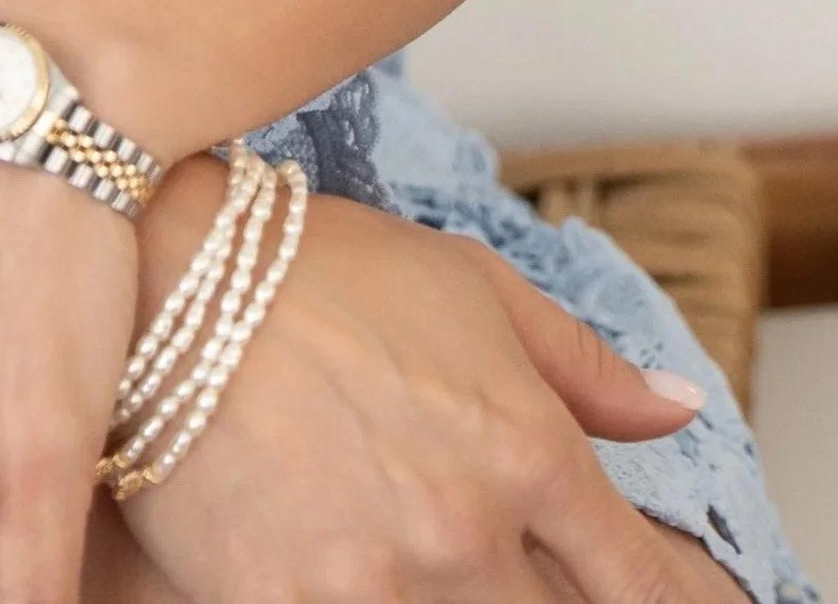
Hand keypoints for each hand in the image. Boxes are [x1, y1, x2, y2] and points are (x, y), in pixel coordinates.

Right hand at [114, 189, 725, 602]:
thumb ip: (580, 363)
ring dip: (456, 600)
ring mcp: (376, 584)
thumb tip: (674, 410)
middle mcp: (467, 531)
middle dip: (543, 597)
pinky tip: (344, 572)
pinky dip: (361, 603)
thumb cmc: (318, 267)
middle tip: (506, 563)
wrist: (163, 271)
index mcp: (527, 451)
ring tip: (411, 552)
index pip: (640, 581)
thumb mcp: (467, 285)